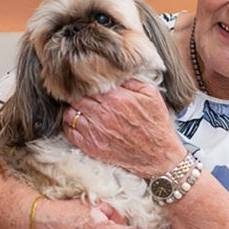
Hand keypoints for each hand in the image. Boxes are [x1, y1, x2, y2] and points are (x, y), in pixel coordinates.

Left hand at [63, 80, 186, 177]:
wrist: (158, 155)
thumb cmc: (155, 123)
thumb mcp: (151, 94)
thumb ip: (131, 80)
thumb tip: (114, 73)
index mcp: (117, 98)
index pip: (91, 84)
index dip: (89, 83)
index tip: (92, 84)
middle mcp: (103, 114)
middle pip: (78, 97)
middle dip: (80, 95)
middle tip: (85, 96)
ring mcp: (95, 131)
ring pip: (71, 112)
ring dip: (74, 108)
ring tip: (82, 108)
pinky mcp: (91, 146)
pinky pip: (69, 131)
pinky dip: (70, 124)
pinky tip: (79, 121)